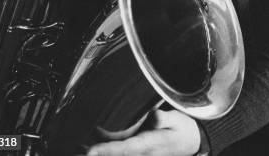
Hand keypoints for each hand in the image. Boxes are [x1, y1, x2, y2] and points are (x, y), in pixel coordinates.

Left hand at [85, 109, 200, 155]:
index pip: (125, 148)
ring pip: (117, 155)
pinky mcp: (138, 154)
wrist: (192, 142)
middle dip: (96, 152)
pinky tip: (92, 147)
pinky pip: (121, 153)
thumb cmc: (183, 128)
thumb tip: (154, 116)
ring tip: (77, 146)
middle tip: (75, 148)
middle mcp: (142, 154)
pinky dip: (107, 150)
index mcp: (149, 144)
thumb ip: (165, 118)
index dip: (107, 149)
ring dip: (100, 152)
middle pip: (115, 155)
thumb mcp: (177, 120)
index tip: (91, 151)